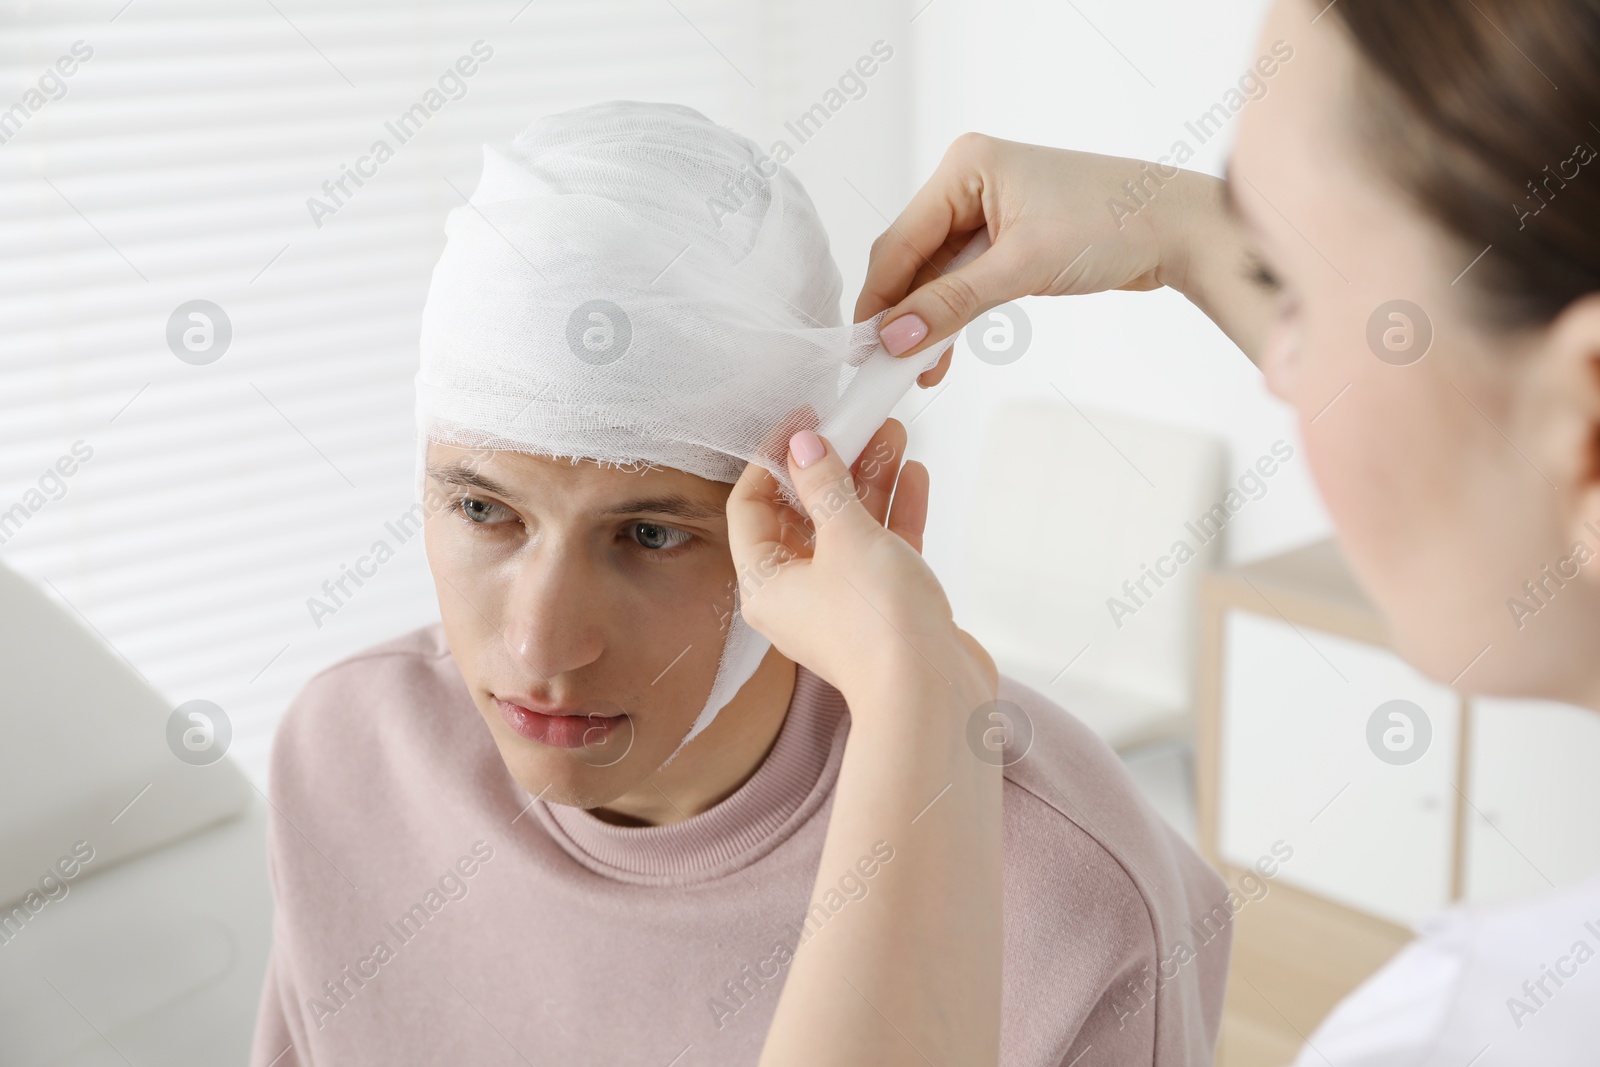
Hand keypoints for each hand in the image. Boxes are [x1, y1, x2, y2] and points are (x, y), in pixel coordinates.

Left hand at [726, 418, 995, 709]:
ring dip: (870, 481)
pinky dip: (896, 513)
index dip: (773, 460)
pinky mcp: (887, 609)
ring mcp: (844, 603)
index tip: (802, 422)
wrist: (933, 694)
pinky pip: (884, 550)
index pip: (750, 507)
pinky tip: (914, 475)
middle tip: (856, 421)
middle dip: (833, 465)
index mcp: (766, 584)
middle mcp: (799, 595)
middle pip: (805, 514)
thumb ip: (825, 483)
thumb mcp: (845, 536)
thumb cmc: (877, 625)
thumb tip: (804, 445)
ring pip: (850, 528)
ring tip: (894, 435)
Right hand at [855, 133, 1226, 382]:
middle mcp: (970, 181)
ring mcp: (989, 210)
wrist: (1180, 229)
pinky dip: (953, 315)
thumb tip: (895, 337)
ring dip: (928, 321)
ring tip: (918, 370)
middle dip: (902, 313)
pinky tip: (943, 353)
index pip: (901, 240)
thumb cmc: (1115, 223)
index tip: (862, 348)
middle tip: (885, 367)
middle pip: (913, 257)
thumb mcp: (1023, 267)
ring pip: (936, 274)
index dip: (880, 298)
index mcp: (965, 166)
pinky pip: (963, 280)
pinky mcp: (1008, 237)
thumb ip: (952, 303)